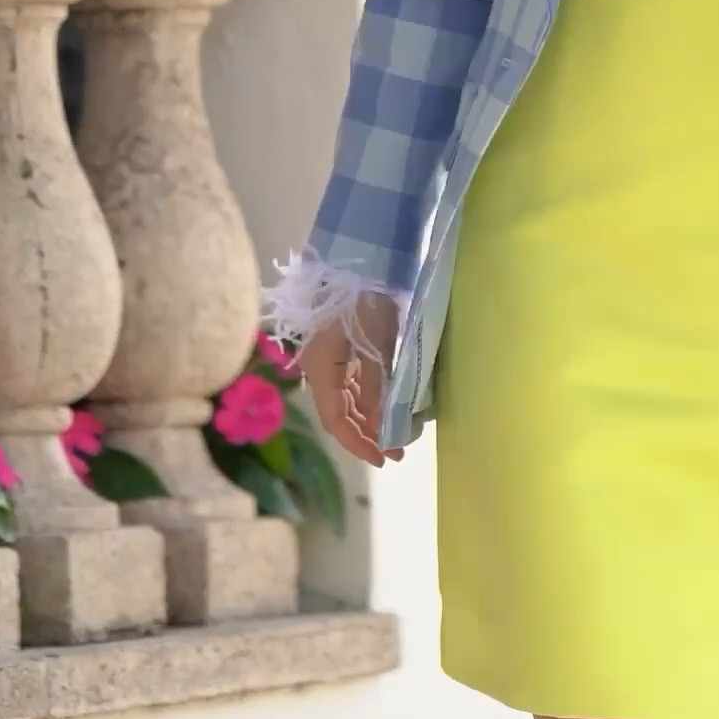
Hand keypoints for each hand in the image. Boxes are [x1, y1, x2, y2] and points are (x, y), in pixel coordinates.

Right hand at [301, 312, 402, 465]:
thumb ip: (375, 389)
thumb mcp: (376, 347)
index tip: (384, 459)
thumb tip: (380, 427)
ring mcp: (330, 356)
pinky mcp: (342, 345)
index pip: (336, 419)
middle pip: (340, 412)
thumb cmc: (367, 301)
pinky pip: (352, 382)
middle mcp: (320, 367)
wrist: (363, 258)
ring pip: (346, 399)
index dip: (358, 444)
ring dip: (368, 418)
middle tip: (397, 451)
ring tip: (396, 433)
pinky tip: (386, 406)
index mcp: (321, 369)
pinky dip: (369, 398)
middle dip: (366, 435)